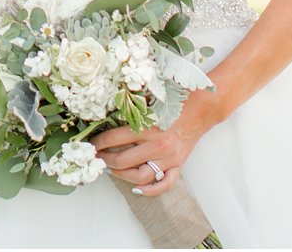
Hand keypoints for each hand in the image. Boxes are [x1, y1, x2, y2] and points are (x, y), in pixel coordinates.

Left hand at [91, 94, 218, 196]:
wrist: (201, 109)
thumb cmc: (174, 101)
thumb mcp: (150, 101)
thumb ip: (131, 108)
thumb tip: (106, 112)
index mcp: (147, 127)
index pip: (114, 138)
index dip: (98, 142)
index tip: (91, 144)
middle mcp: (157, 145)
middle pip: (123, 160)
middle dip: (105, 160)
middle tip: (97, 158)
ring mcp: (168, 158)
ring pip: (140, 177)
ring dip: (121, 176)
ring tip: (112, 170)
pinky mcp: (177, 166)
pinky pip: (164, 185)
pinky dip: (150, 190)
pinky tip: (136, 188)